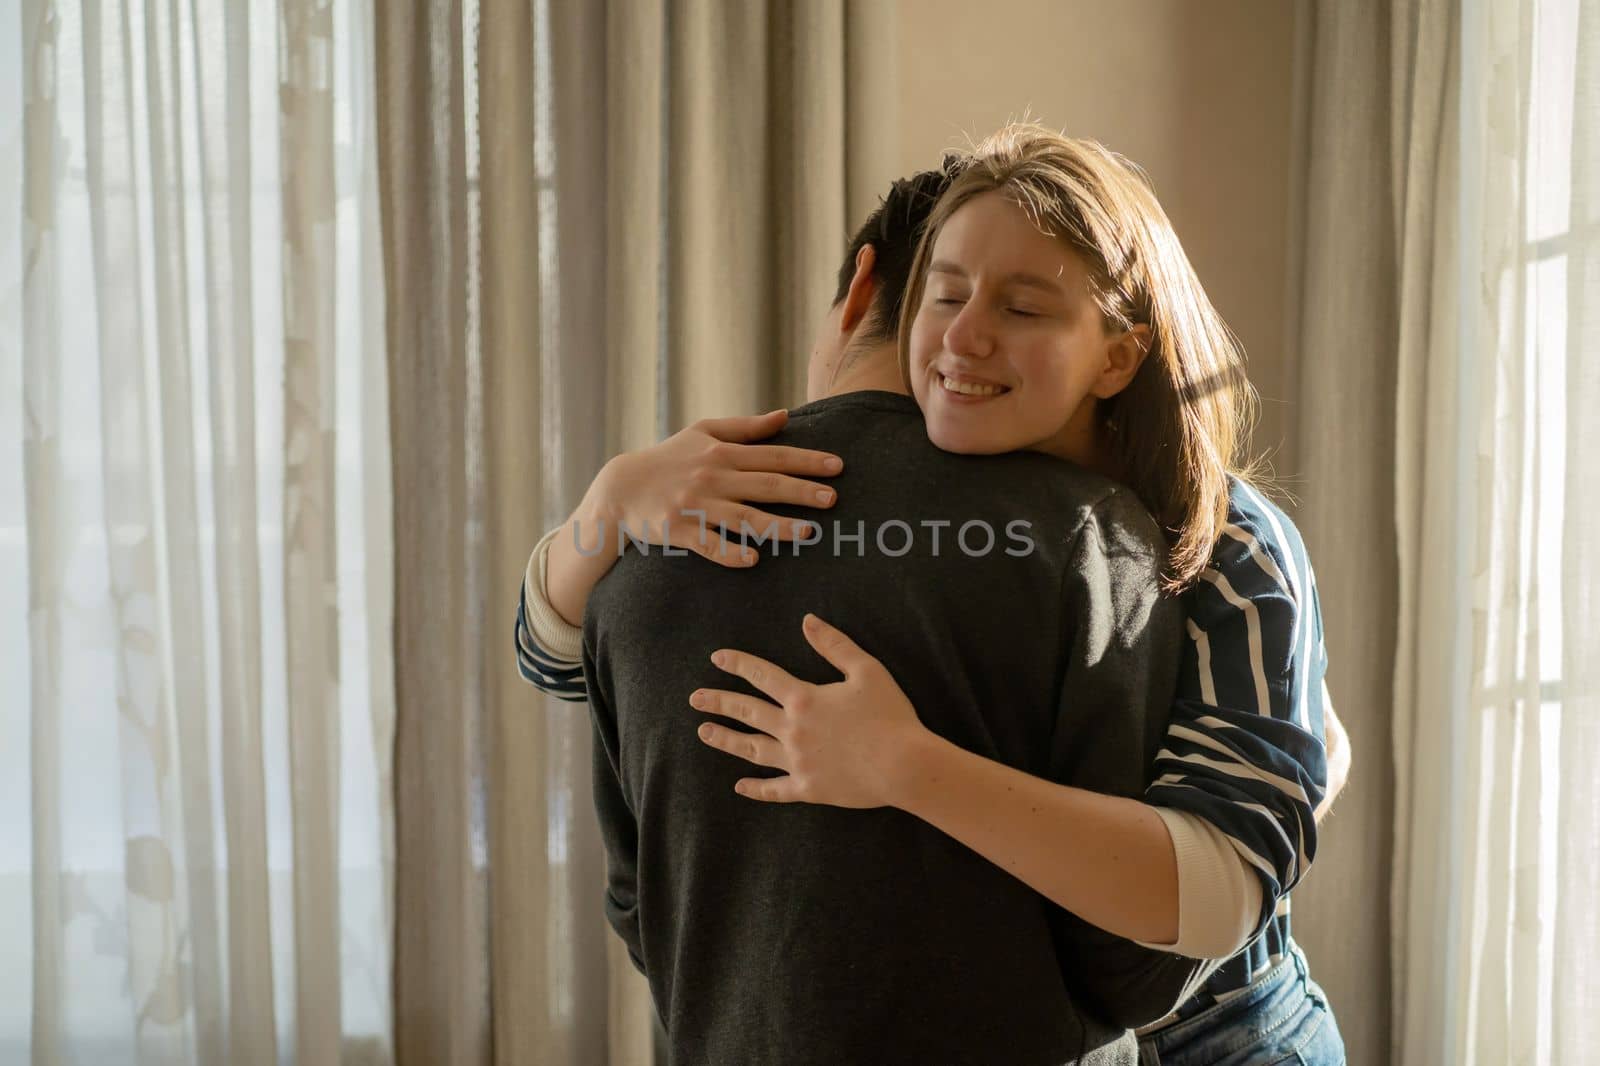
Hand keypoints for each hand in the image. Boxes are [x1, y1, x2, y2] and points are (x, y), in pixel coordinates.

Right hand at [582, 409, 842, 567]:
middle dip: (801, 491)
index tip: (838, 467)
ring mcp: (696, 505)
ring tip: (808, 532)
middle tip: (833, 499)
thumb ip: (745, 428)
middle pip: (765, 484)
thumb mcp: (703, 433)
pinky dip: (730, 552)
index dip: (807, 461)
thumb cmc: (669, 458)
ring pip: (743, 517)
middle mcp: (713, 477)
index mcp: (722, 453)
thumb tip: (784, 417)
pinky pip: (708, 544)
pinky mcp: (678, 529)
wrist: (620, 486)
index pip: (774, 456)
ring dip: (777, 525)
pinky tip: (753, 559)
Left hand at [690, 613, 927, 808]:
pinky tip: (740, 786)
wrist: (903, 765)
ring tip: (704, 732)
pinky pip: (775, 789)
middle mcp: (793, 730)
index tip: (717, 658)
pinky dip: (756, 788)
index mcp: (804, 699)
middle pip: (747, 712)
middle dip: (719, 702)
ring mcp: (797, 761)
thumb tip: (808, 621)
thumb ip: (834, 645)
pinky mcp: (808, 788)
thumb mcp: (867, 670)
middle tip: (695, 698)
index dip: (738, 664)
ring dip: (726, 740)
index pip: (763, 676)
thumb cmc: (890, 716)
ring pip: (752, 749)